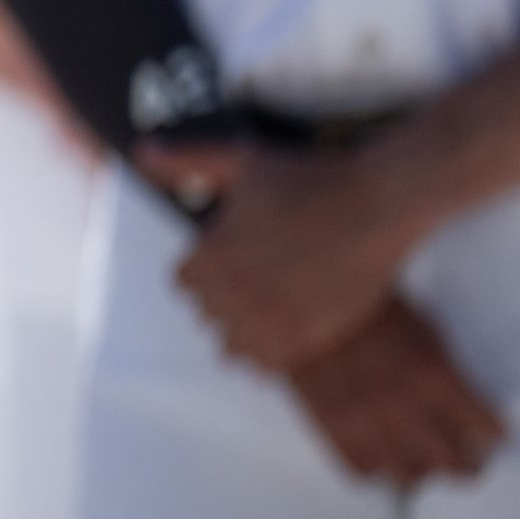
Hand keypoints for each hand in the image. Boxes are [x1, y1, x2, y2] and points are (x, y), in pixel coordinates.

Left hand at [154, 143, 423, 371]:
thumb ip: (185, 163)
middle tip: (252, 280)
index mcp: (213, 253)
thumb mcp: (240, 162)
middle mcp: (236, 291)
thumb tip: (141, 154)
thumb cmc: (307, 178)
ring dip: (241, 328)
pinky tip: (282, 331)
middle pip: (207, 312)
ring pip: (230, 343)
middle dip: (222, 297)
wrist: (378, 204)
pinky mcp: (308, 336)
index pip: (183, 282)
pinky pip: (265, 364)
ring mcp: (272, 317)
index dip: (201, 270)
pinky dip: (265, 353)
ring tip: (264, 309)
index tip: (225, 260)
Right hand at [281, 296, 504, 487]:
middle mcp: (402, 404)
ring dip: (421, 471)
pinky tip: (381, 455)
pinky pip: (360, 470)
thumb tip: (467, 411)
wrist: (299, 298)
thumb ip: (448, 376)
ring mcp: (363, 419)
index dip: (491, 435)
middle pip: (452, 464)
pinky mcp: (328, 425)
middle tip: (468, 458)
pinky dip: (376, 469)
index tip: (489, 434)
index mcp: (433, 373)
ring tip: (423, 460)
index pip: (485, 431)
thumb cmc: (365, 307)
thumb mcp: (424, 330)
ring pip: (408, 476)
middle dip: (467, 464)